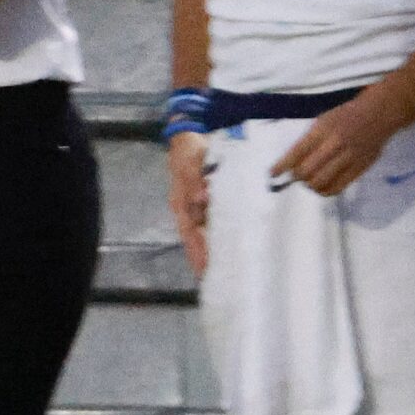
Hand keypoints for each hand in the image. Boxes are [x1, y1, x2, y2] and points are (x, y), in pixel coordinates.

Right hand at [166, 132, 210, 274]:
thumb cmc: (189, 149)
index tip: (203, 270)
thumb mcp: (190, 160)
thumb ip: (194, 178)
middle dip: (203, 259)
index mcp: (181, 203)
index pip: (189, 233)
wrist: (192, 135)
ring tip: (224, 270)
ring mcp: (199, 207)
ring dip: (213, 251)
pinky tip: (233, 245)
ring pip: (206, 234)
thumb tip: (199, 198)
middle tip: (216, 279)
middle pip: (196, 239)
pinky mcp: (211, 202)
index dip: (196, 252)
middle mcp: (190, 209)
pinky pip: (216, 223)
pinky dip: (222, 236)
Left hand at [270, 89, 405, 196]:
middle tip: (296, 175)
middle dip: (297, 177)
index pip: (296, 152)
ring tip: (310, 181)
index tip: (273, 174)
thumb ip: (308, 141)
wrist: (379, 115)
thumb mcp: (323, 121)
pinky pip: (338, 188)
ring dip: (310, 185)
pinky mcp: (360, 168)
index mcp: (322, 129)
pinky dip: (325, 191)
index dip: (282, 166)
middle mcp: (335, 144)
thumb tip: (290, 164)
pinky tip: (323, 186)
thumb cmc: (345, 116)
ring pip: (321, 182)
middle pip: (307, 171)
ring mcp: (349, 157)